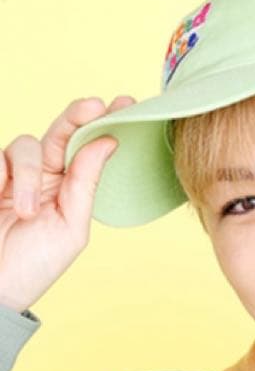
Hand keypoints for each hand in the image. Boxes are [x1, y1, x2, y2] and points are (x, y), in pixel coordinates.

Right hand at [0, 95, 135, 312]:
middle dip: (77, 116)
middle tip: (94, 106)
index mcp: (68, 188)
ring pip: (26, 145)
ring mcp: (13, 175)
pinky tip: (2, 197)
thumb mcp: (71, 228)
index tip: (126, 104)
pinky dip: (0, 175)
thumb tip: (107, 142)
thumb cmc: (35, 266)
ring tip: (28, 211)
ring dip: (27, 175)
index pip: (87, 148)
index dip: (104, 124)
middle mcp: (43, 176)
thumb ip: (85, 184)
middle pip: (60, 132)